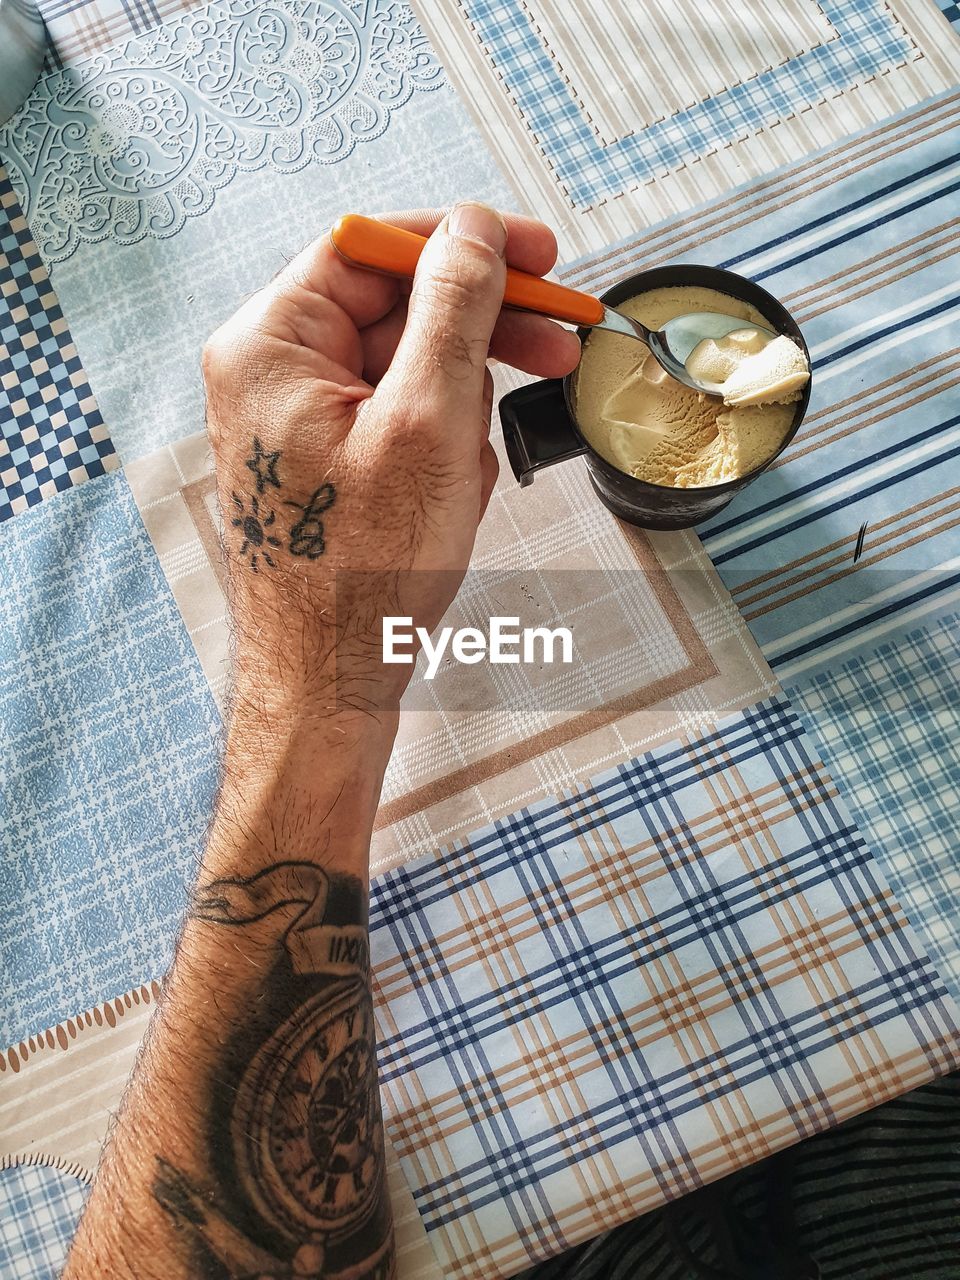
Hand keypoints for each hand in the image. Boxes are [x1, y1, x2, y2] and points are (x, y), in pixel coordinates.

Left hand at [202, 203, 579, 716]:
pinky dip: (443, 448)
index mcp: (270, 347)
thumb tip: (472, 232)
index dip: (459, 243)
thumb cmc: (362, 573)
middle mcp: (272, 376)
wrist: (331, 682)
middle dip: (479, 337)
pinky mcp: (326, 464)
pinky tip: (455, 495)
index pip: (368, 248)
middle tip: (558, 343)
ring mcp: (298, 423)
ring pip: (407, 373)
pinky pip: (401, 424)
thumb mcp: (427, 424)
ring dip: (462, 409)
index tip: (532, 254)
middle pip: (395, 310)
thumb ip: (453, 311)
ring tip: (472, 470)